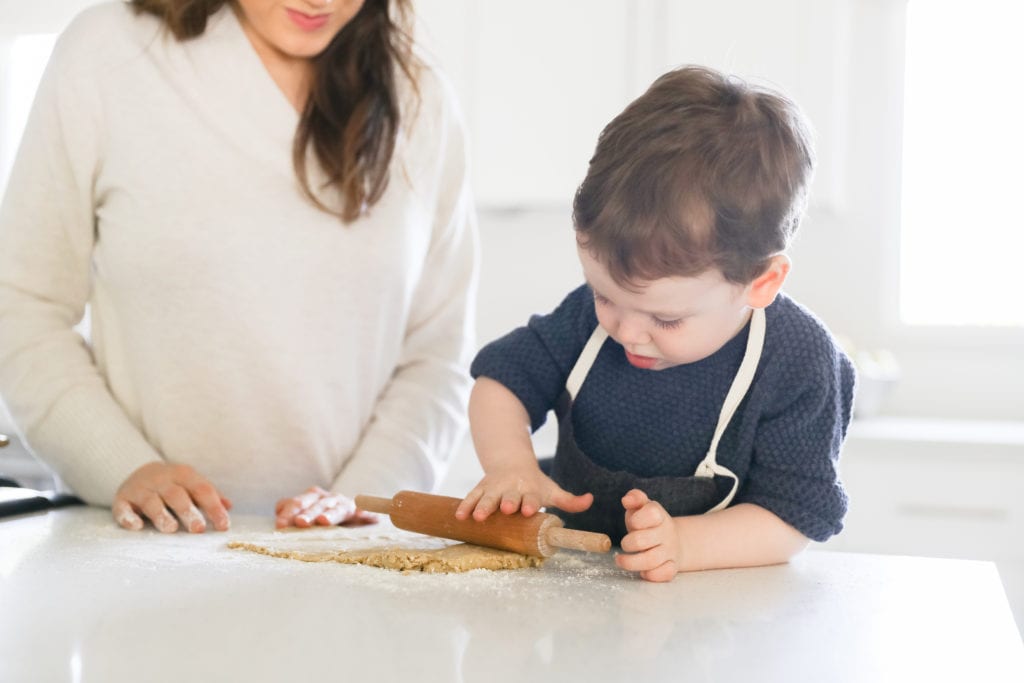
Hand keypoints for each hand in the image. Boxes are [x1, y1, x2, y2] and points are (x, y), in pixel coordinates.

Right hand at [112, 462, 231, 532]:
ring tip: (171, 529)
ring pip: (151, 501)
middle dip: (188, 511)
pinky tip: (136, 526)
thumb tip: (229, 505)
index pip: (202, 490)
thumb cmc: (174, 484)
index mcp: (184, 475)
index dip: (213, 507)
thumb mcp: (192, 485)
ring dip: (161, 515)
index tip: (223, 526)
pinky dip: (128, 517)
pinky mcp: (122, 499)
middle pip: (176, 494)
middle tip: (198, 528)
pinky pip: (123, 508)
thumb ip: (210, 495)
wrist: (139, 472)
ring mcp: (140, 489)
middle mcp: (162, 480)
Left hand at [274, 486, 376, 528]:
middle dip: (307, 513)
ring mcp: (344, 504)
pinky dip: (364, 511)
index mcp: (310, 498)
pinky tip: (362, 515)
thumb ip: (289, 515)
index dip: (288, 513)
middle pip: (315, 504)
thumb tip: (279, 521)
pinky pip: (364, 510)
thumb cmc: (320, 519)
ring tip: (324, 521)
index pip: (297, 503)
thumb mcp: (304, 516)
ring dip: (330, 514)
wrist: (351, 518)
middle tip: (300, 523)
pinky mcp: (360, 512)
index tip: (281, 526)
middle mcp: (327, 498)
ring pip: (336, 508)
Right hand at [454, 465, 592, 520]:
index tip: (529, 509)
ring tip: (478, 517)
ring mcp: (494, 487)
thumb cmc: (534, 483)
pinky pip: (471, 497)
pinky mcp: (480, 488)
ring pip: (487, 497)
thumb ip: (570, 500)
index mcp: (530, 489)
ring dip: (482, 506)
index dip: (530, 503)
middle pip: (508, 496)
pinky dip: (465, 506)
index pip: (531, 496)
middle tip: (506, 509)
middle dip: (507, 502)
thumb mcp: (552, 490)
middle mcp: (511, 487)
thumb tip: (590, 500)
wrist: (511, 462)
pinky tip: (459, 516)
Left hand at [615, 489, 680, 581]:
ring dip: (631, 563)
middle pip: (642, 540)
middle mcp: (666, 533)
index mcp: (658, 515)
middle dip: (628, 543)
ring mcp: (670, 551)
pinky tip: (642, 571)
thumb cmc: (649, 523)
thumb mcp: (642, 507)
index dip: (637, 520)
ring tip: (620, 560)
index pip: (651, 514)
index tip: (632, 523)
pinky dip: (651, 575)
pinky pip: (664, 574)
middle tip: (625, 544)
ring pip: (651, 560)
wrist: (672, 539)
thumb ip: (635, 498)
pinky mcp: (672, 566)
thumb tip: (626, 500)